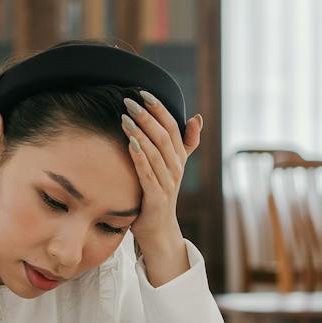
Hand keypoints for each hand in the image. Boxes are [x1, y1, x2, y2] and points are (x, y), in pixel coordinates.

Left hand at [120, 91, 201, 285]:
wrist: (159, 232)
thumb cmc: (158, 195)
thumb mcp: (172, 167)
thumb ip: (184, 143)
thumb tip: (196, 116)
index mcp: (178, 159)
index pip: (172, 127)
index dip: (159, 108)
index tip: (143, 91)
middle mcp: (176, 168)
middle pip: (164, 136)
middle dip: (147, 116)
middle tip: (129, 99)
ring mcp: (168, 183)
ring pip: (156, 152)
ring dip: (140, 132)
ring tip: (124, 116)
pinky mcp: (156, 197)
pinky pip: (147, 173)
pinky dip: (139, 156)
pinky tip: (129, 142)